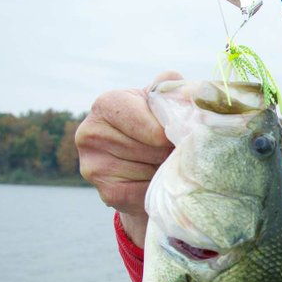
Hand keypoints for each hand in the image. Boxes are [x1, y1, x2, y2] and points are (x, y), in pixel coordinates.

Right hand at [75, 71, 180, 244]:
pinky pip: (146, 192)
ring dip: (166, 169)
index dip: (170, 133)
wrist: (146, 163)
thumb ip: (173, 89)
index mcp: (107, 103)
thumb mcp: (163, 101)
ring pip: (150, 170)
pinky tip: (155, 180)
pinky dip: (159, 188)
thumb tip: (190, 92)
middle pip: (151, 148)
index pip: (149, 124)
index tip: (178, 135)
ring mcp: (93, 165)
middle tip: (172, 150)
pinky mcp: (105, 192)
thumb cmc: (156, 125)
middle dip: (169, 151)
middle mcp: (90, 132)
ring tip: (163, 163)